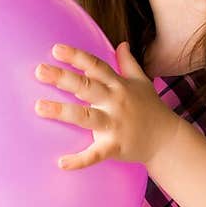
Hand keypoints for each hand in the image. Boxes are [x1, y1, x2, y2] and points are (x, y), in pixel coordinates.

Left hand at [33, 40, 176, 169]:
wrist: (167, 140)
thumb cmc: (151, 109)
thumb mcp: (142, 82)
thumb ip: (129, 63)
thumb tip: (122, 44)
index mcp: (119, 85)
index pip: (96, 66)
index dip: (77, 57)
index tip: (56, 49)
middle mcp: (116, 102)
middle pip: (87, 87)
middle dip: (63, 78)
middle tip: (39, 70)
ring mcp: (115, 125)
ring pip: (86, 117)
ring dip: (62, 112)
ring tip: (38, 107)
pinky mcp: (116, 147)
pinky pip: (96, 154)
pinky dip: (80, 160)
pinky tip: (62, 163)